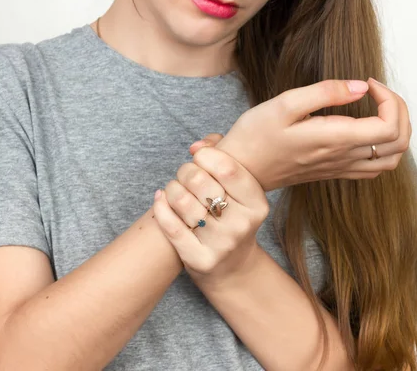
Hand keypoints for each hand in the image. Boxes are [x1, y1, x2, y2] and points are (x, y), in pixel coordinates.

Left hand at [152, 144, 269, 287]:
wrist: (233, 268)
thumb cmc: (232, 217)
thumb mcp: (239, 190)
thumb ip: (222, 157)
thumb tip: (197, 147)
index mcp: (256, 204)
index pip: (227, 168)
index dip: (206, 155)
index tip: (199, 157)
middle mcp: (242, 225)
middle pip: (200, 181)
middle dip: (185, 171)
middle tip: (184, 175)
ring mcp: (221, 244)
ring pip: (181, 200)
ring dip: (171, 188)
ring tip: (174, 190)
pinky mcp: (199, 259)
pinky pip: (170, 225)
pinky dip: (160, 207)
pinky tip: (161, 200)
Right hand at [215, 78, 411, 190]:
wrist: (241, 171)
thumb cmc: (256, 136)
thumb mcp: (284, 104)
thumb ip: (325, 92)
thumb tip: (359, 86)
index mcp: (334, 139)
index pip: (389, 126)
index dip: (390, 99)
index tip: (368, 82)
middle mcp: (342, 157)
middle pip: (398, 142)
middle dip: (399, 111)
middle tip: (377, 91)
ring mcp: (339, 168)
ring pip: (391, 158)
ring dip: (396, 131)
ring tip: (378, 109)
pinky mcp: (333, 172)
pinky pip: (374, 168)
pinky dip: (383, 148)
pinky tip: (367, 131)